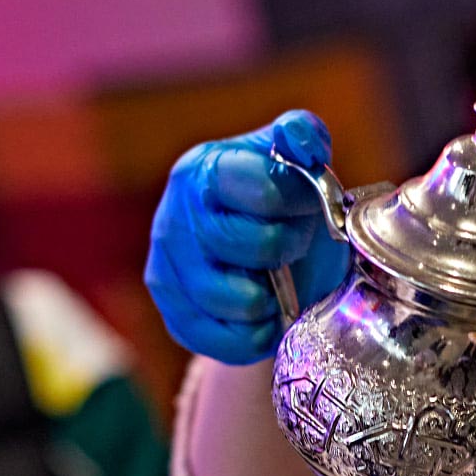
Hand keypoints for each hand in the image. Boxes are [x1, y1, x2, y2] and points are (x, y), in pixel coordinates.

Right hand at [145, 110, 349, 364]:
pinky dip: (259, 335)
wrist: (257, 258)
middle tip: (292, 244)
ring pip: (242, 300)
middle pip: (256, 247)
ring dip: (276, 296)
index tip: (307, 206)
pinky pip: (230, 341)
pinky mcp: (175, 317)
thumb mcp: (293, 160)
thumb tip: (303, 141)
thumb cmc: (278, 203)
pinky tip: (267, 314)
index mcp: (204, 171)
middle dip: (289, 248)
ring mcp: (167, 270)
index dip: (300, 204)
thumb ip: (303, 134)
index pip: (265, 191)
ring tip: (279, 279)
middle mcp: (173, 218)